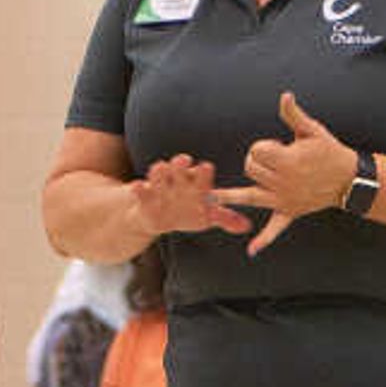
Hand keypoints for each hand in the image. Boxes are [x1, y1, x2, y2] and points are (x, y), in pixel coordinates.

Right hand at [130, 153, 248, 240]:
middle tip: (183, 160)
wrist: (159, 217)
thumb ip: (224, 219)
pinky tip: (139, 186)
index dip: (203, 173)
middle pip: (179, 168)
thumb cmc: (188, 212)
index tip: (206, 168)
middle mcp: (178, 180)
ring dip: (160, 171)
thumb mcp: (206, 216)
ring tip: (160, 167)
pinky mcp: (144, 196)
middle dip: (180, 164)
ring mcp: (160, 186)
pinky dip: (139, 188)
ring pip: (159, 174)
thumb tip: (246, 226)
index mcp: (195, 183)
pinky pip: (140, 190)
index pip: (201, 174)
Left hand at [219, 92, 358, 254]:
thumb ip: (293, 115)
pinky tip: (252, 250)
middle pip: (250, 169)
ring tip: (209, 197)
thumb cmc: (329, 151)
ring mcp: (284, 199)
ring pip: (250, 195)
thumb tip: (284, 95)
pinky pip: (275, 228)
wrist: (349, 178)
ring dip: (232, 196)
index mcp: (288, 160)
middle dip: (255, 161)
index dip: (262, 145)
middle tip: (271, 160)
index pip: (257, 150)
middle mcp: (283, 182)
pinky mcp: (289, 212)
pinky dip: (264, 240)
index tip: (275, 145)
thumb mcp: (312, 131)